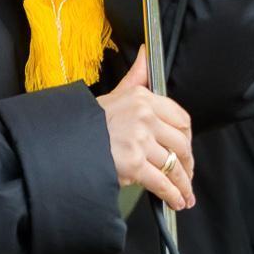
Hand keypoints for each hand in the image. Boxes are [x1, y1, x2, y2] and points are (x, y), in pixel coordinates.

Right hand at [96, 49, 193, 208]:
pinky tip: (176, 200)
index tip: (187, 149)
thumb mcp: (116, 92)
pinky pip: (162, 181)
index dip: (187, 138)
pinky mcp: (134, 163)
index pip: (181, 118)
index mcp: (143, 98)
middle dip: (187, 164)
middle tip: (187, 175)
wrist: (66, 140)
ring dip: (182, 184)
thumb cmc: (89, 120)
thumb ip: (137, 76)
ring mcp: (140, 140)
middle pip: (181, 144)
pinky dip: (172, 194)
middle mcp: (145, 117)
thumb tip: (147, 52)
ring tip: (185, 195)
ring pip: (173, 165)